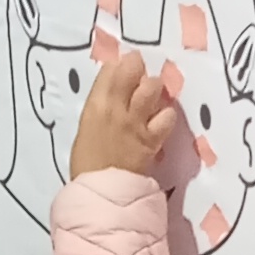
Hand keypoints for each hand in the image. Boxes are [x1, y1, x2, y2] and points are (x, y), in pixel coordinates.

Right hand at [68, 48, 179, 183]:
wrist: (100, 190)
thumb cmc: (86, 161)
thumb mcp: (87, 126)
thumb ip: (101, 107)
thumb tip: (115, 94)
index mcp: (95, 104)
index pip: (111, 69)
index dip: (120, 65)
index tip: (122, 68)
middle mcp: (117, 107)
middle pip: (133, 69)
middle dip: (138, 67)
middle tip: (138, 75)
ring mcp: (137, 120)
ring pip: (153, 86)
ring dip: (154, 87)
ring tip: (151, 96)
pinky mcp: (153, 137)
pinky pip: (168, 115)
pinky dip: (167, 114)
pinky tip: (161, 118)